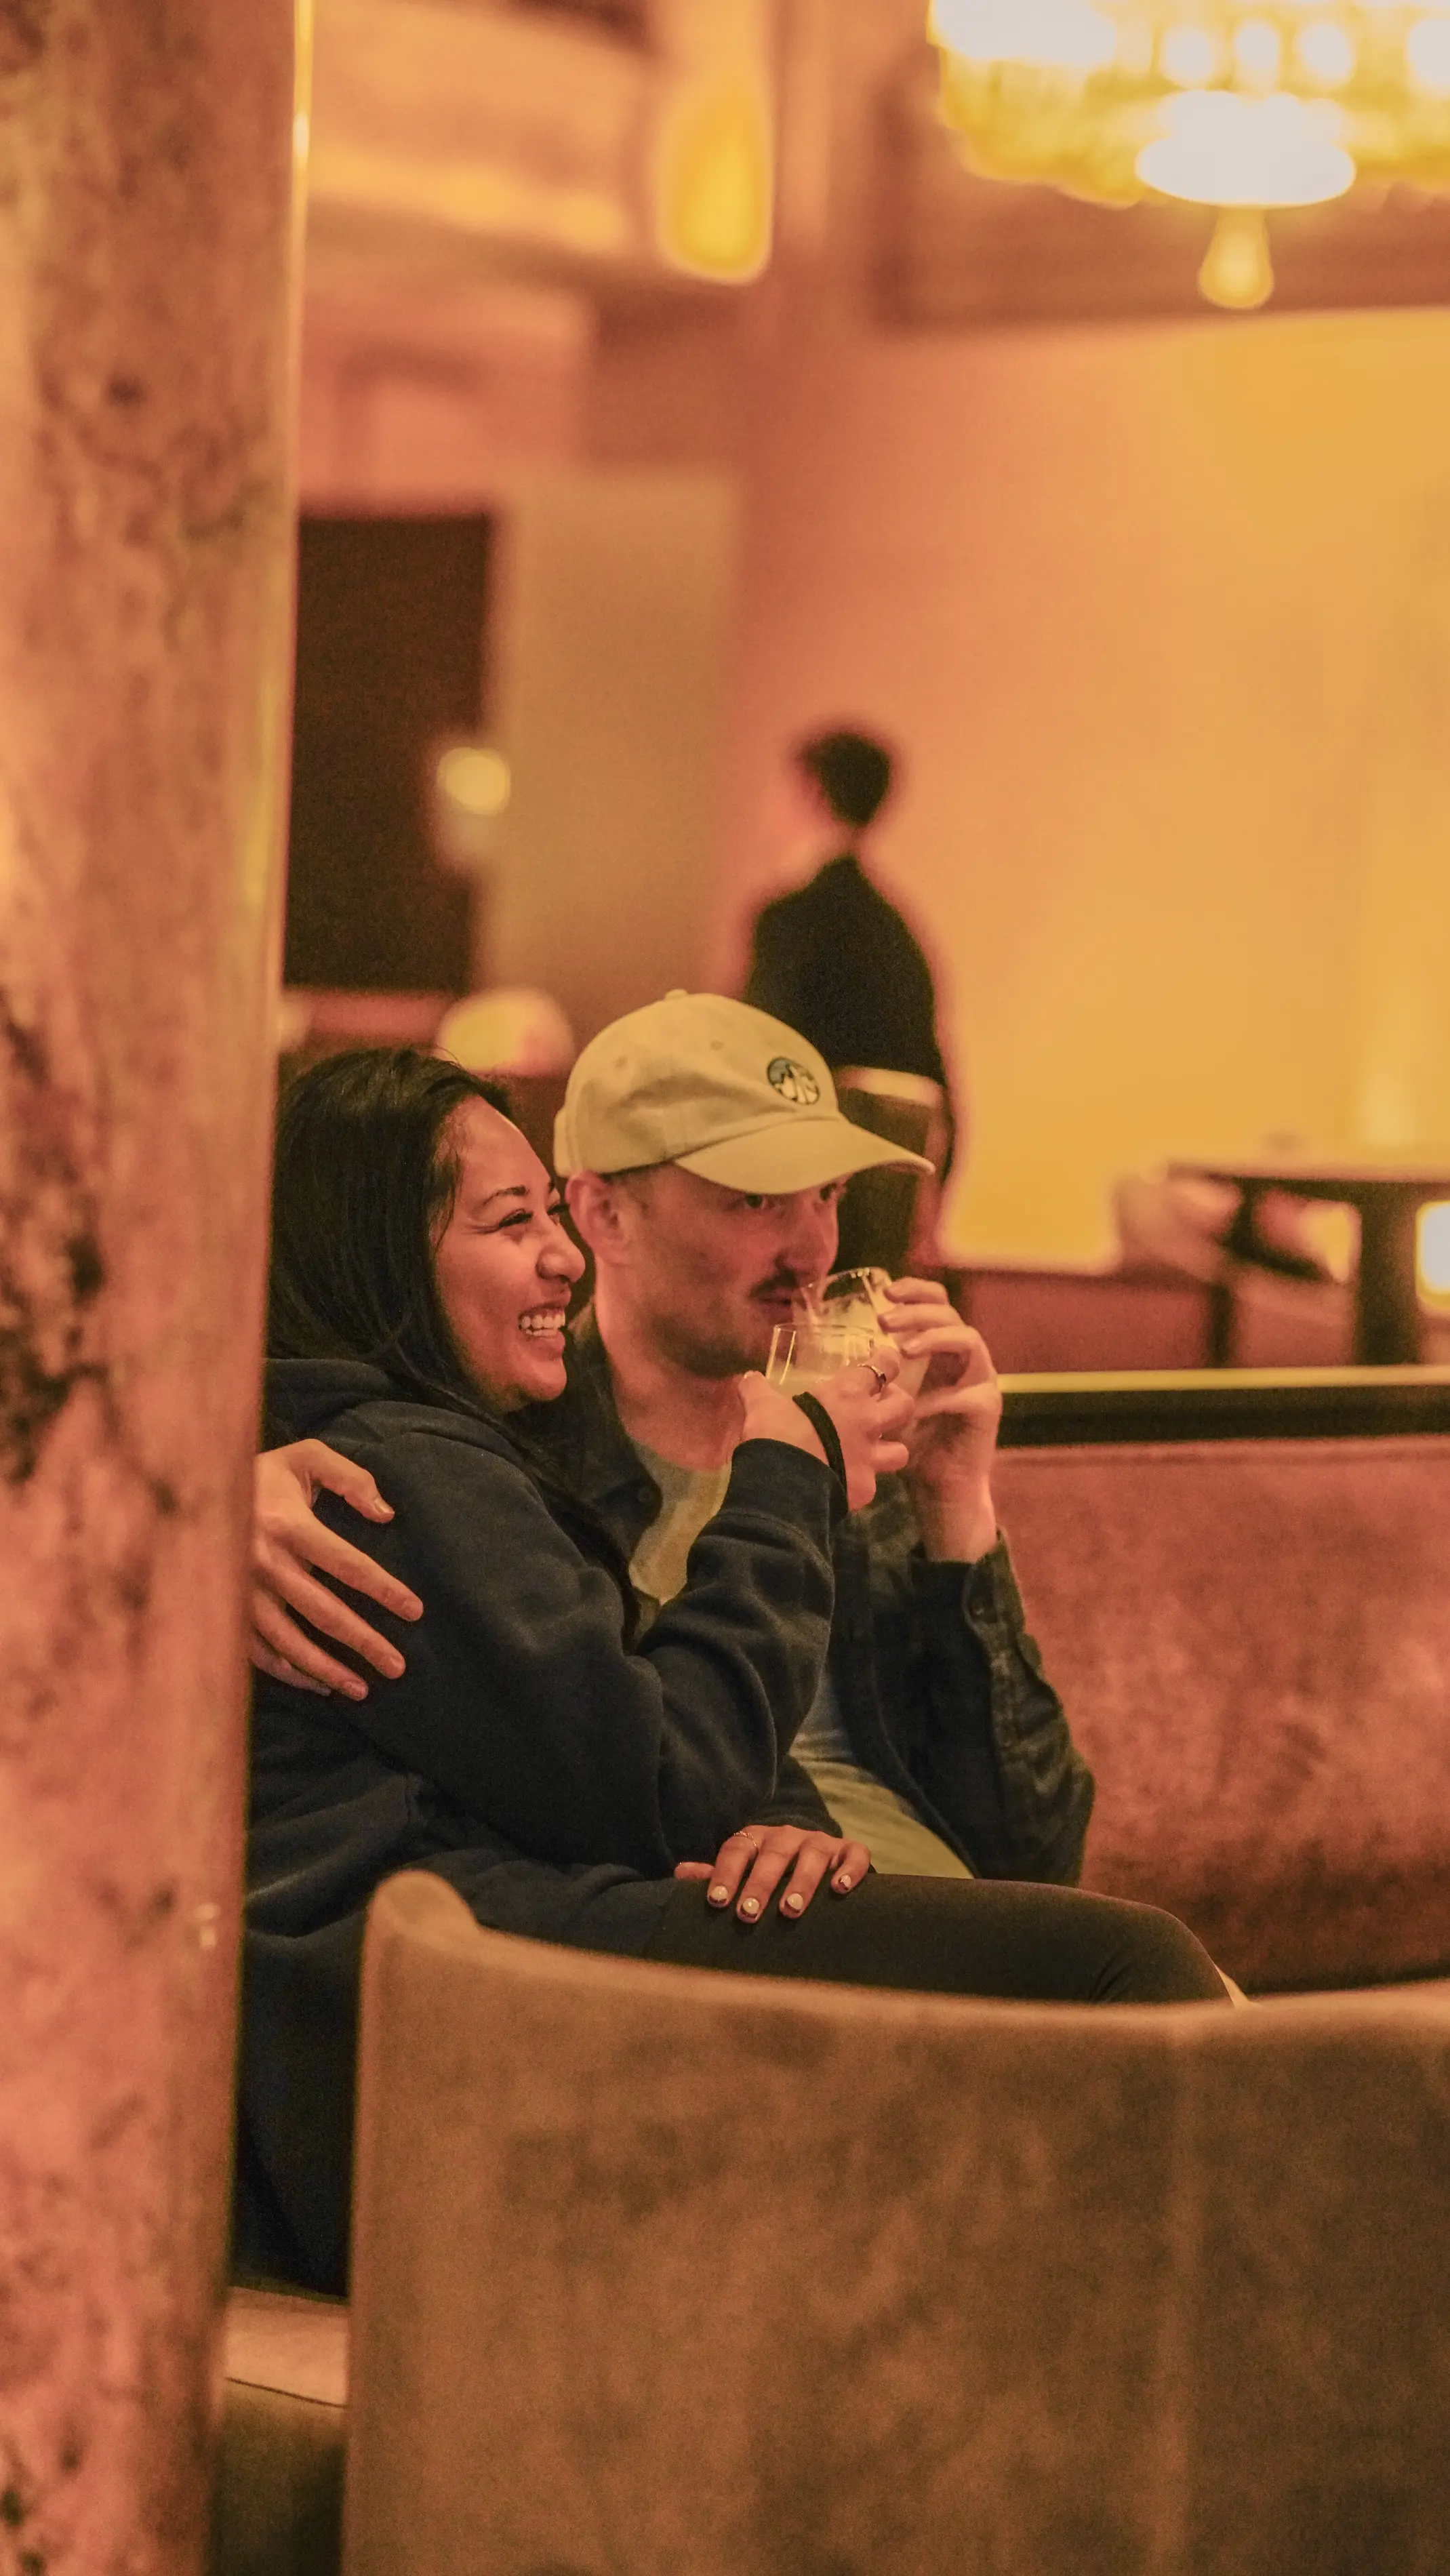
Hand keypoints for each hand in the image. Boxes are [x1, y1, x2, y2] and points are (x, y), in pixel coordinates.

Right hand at [251, 1441, 422, 1699]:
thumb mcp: (306, 1457)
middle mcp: (262, 1563)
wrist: (196, 1483)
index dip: (383, 1589)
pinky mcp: (226, 1609)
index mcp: (287, 1525)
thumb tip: (386, 1514)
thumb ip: (351, 1478)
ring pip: (289, 1642)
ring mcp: (240, 1591)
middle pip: (322, 1613)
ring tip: (361, 1689)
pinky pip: (258, 1651)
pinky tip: (317, 1685)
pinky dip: (288, 1671)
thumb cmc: (263, 1472)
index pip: (347, 1564)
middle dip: (363, 1642)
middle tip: (397, 1667)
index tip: (415, 1611)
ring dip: (326, 1670)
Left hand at [674, 1823, 870, 1921]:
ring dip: (801, 1882)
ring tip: (791, 1910)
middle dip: (760, 1884)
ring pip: (812, 1854)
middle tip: (748, 1914)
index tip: (717, 1901)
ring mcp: (821, 1842)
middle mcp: (789, 1836)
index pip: (737, 1849)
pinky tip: (840, 1890)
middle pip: (773, 1855)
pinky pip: (854, 1855)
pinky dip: (849, 1870)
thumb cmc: (772, 1876)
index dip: (726, 1873)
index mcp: (758, 1839)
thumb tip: (680, 1872)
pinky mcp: (850, 1851)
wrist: (821, 1864)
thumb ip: (716, 1875)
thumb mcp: (744, 1873)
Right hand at [738, 1362, 910, 1510]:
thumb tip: (748, 1378)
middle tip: (883, 1403)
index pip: (883, 1366)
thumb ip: (757, 1389)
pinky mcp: (864, 1489)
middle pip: (905, 1407)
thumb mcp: (762, 1405)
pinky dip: (862, 1482)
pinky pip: (872, 1484)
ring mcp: (870, 1459)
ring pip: (900, 1452)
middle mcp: (867, 1424)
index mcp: (847, 1395)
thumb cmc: (777, 1434)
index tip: (885, 1357)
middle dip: (899, 1402)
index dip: (888, 1360)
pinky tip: (847, 1481)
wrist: (782, 1485)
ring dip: (890, 1448)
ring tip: (875, 1449)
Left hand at [879, 1279, 1000, 1560]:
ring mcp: (980, 1380)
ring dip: (935, 1338)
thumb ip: (871, 1379)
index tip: (886, 1292)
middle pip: (950, 1314)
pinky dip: (939, 1397)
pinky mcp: (988, 1407)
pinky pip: (967, 1392)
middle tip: (885, 1321)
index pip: (936, 1305)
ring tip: (905, 1350)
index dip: (916, 1292)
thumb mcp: (883, 1403)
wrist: (939, 1488)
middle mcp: (964, 1360)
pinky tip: (916, 1408)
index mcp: (941, 1352)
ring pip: (968, 1339)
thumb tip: (823, 1360)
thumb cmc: (910, 1444)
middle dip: (916, 1312)